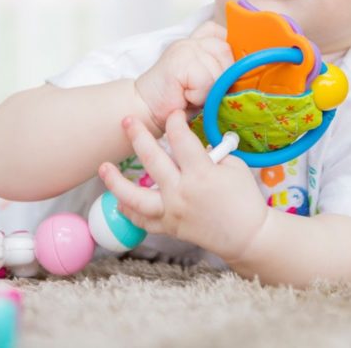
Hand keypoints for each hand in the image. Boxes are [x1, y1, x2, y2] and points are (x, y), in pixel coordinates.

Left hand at [98, 110, 268, 261]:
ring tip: (103, 167)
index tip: (172, 115)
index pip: (180, 139)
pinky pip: (143, 221)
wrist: (247, 236)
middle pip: (152, 159)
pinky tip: (118, 201)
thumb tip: (192, 143)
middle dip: (138, 136)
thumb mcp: (234, 167)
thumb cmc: (244, 199)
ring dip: (116, 181)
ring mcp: (172, 212)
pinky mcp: (169, 227)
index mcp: (201, 173)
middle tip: (128, 121)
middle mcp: (181, 192)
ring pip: (135, 197)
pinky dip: (129, 212)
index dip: (175, 122)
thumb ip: (211, 153)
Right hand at [134, 21, 233, 133]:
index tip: (225, 73)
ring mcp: (185, 49)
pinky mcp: (180, 61)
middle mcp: (192, 41)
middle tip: (203, 91)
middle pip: (227, 52)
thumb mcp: (203, 82)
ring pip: (219, 70)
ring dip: (209, 91)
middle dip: (222, 77)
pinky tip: (186, 97)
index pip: (224, 33)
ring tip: (192, 95)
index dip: (230, 53)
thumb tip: (248, 75)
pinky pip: (206, 80)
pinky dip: (199, 95)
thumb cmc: (175, 100)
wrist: (144, 109)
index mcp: (198, 42)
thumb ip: (220, 71)